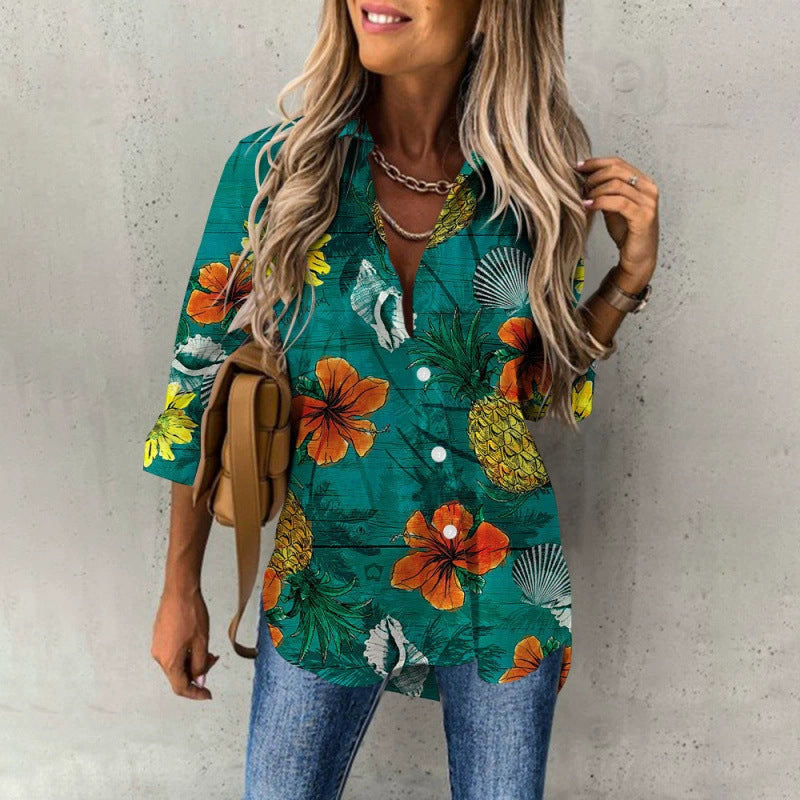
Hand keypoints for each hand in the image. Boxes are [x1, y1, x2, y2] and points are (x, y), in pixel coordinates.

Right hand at [151, 585, 219, 700]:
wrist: (179, 590)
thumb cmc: (191, 613)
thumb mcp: (202, 641)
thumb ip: (200, 664)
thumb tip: (199, 680)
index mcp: (169, 661)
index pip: (181, 687)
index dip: (195, 693)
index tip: (208, 695)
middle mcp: (159, 656)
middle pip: (178, 675)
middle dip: (197, 672)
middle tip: (213, 660)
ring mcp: (157, 645)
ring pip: (176, 663)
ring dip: (192, 661)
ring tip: (208, 650)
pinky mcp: (159, 636)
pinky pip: (172, 653)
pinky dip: (186, 653)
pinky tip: (197, 643)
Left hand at [575, 156, 659, 288]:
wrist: (637, 257)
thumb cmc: (627, 232)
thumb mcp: (613, 206)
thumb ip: (604, 191)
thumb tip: (583, 178)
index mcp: (643, 182)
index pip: (618, 162)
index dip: (596, 162)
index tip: (577, 166)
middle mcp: (649, 189)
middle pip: (616, 170)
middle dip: (593, 176)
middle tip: (579, 185)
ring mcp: (648, 202)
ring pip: (616, 185)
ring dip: (595, 190)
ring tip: (583, 198)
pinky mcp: (644, 216)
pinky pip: (618, 202)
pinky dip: (600, 202)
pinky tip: (588, 205)